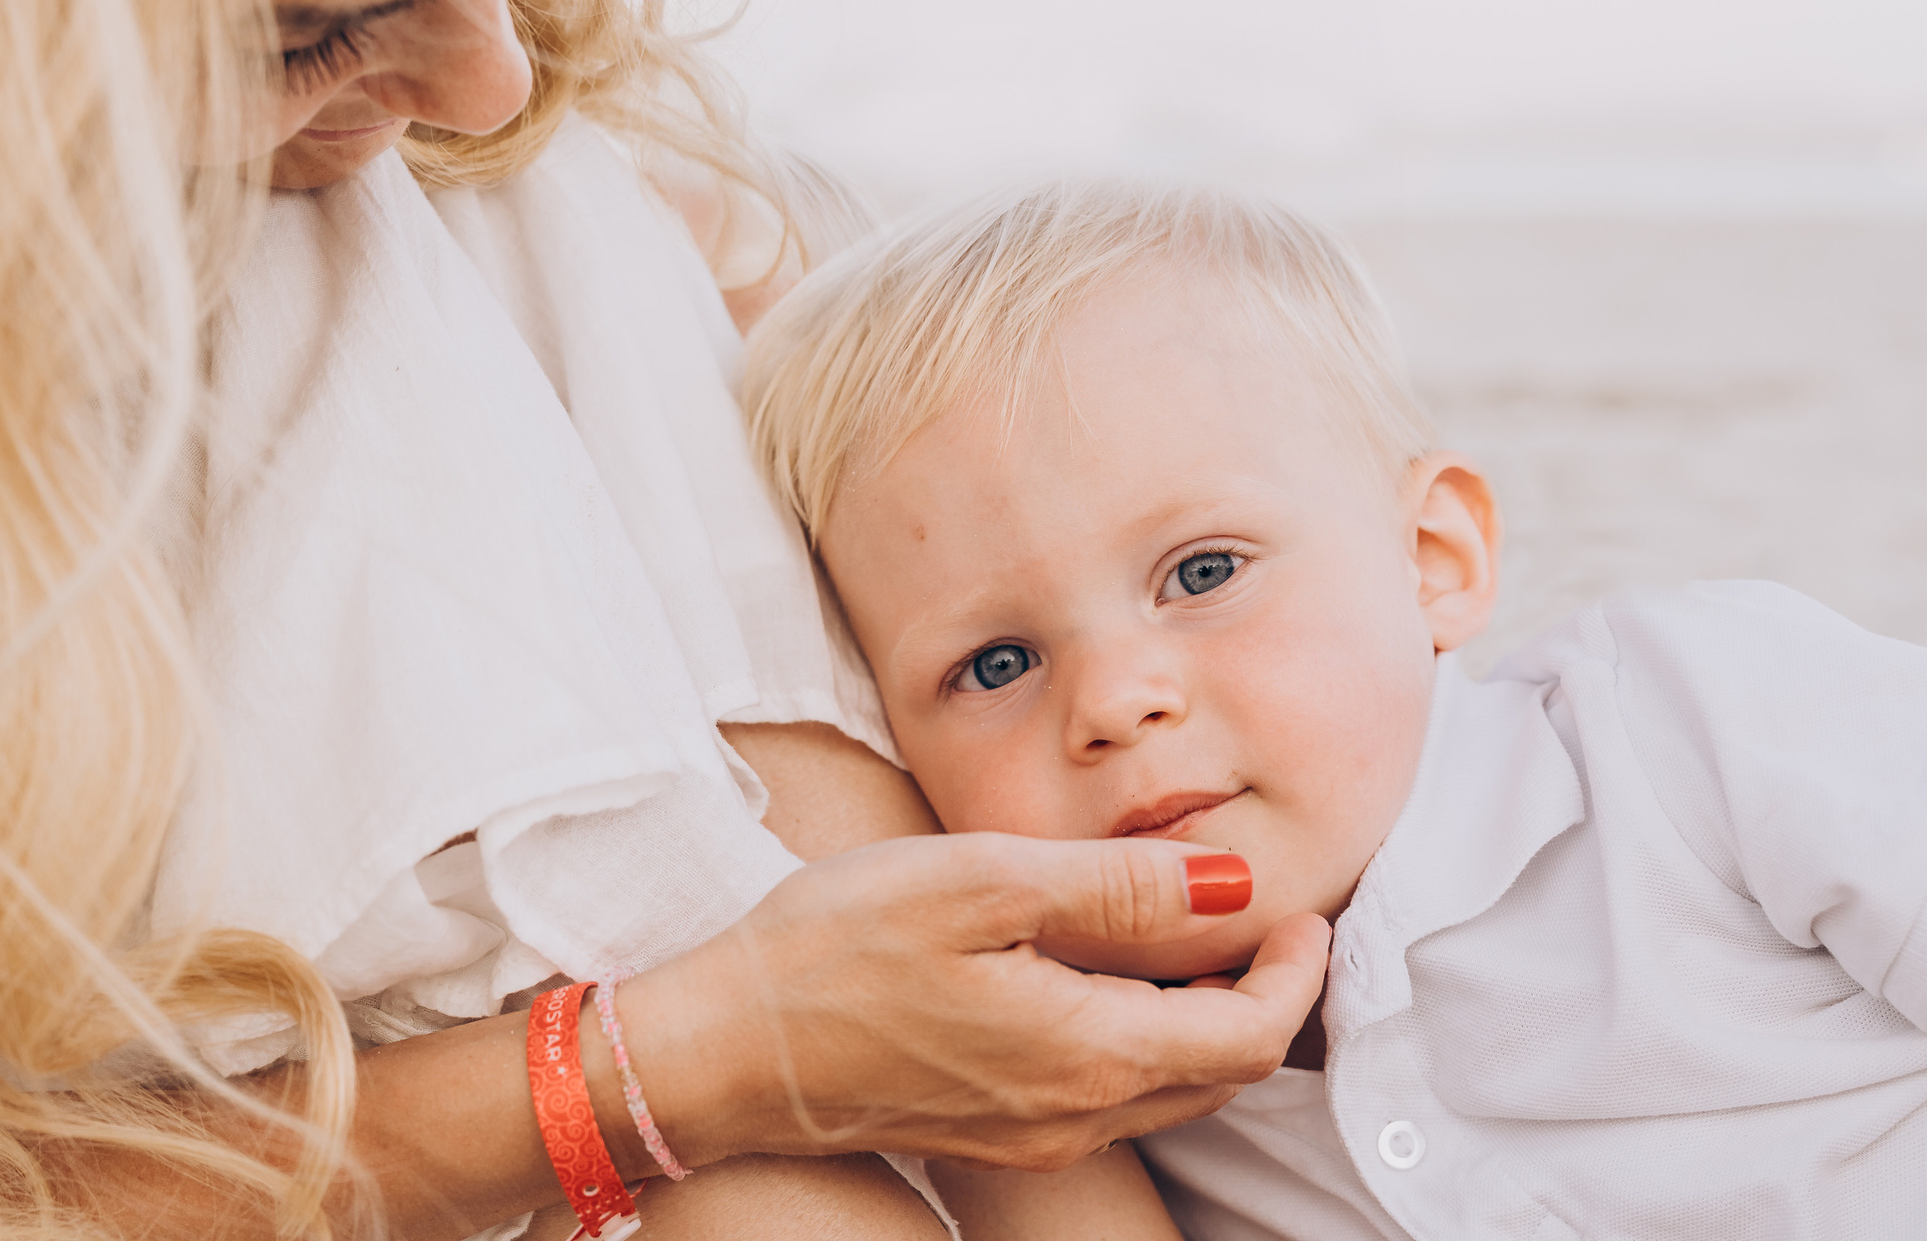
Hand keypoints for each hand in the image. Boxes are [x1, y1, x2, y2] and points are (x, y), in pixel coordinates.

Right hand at [615, 832, 1329, 1172]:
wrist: (717, 1050)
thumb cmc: (833, 951)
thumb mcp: (979, 883)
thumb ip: (1118, 887)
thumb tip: (1235, 881)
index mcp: (1087, 1055)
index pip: (1249, 1035)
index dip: (1293, 970)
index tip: (1296, 904)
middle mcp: (1075, 1116)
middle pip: (1222, 1073)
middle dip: (1262, 995)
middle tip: (1257, 914)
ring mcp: (1032, 1134)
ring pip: (1168, 1089)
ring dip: (1202, 1019)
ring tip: (1183, 931)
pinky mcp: (991, 1130)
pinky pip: (1106, 1095)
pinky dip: (1139, 1036)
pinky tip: (1096, 974)